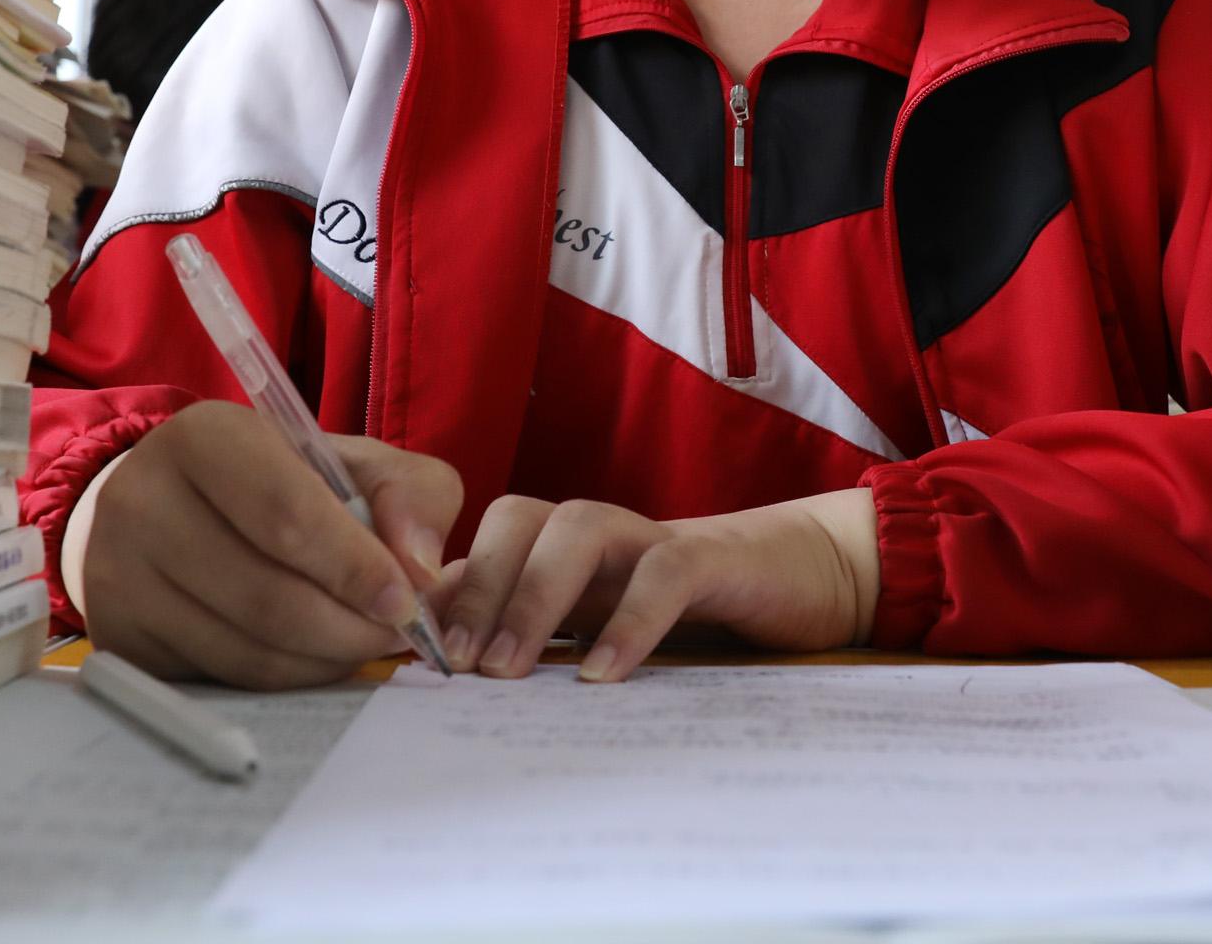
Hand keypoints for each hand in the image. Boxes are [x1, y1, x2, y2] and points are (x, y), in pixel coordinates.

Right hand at [68, 400, 461, 689]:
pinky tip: (314, 656)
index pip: (285, 514)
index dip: (355, 566)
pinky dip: (286, 678)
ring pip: (247, 648)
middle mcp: (144, 501)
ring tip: (363, 643)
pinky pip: (222, 678)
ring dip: (325, 659)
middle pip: (267, 596)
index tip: (407, 601)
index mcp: (205, 437)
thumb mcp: (347, 461)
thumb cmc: (275, 481)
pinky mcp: (118, 637)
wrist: (163, 508)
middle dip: (351, 627)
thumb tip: (423, 569)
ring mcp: (120, 575)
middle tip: (399, 635)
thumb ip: (408, 494)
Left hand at [434, 489, 879, 683]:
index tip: (409, 655)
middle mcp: (598, 537)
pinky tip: (604, 674)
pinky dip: (628, 618)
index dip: (441, 590)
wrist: (802, 575)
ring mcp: (652, 539)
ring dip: (535, 595)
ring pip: (579, 528)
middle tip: (460, 665)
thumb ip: (541, 648)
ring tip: (513, 671)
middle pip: (517, 519)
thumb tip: (454, 692)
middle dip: (478, 586)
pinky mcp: (712, 557)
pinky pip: (663, 570)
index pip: (482, 545)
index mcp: (561, 554)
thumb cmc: (688, 615)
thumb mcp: (601, 636)